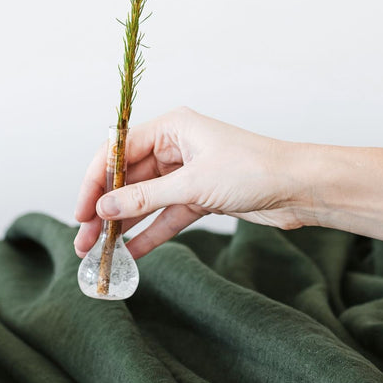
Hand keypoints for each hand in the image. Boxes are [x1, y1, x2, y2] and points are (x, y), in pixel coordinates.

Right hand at [73, 107, 314, 259]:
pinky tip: (130, 254)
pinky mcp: (200, 197)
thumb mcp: (193, 185)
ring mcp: (187, 173)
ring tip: (98, 252)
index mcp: (171, 128)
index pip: (117, 152)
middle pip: (127, 179)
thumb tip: (104, 208)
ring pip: (144, 201)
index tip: (81, 211)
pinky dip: (149, 234)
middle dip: (104, 210)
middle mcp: (175, 147)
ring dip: (122, 226)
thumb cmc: (254, 170)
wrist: (300, 188)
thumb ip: (145, 198)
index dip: (95, 182)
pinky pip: (165, 216)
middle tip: (83, 240)